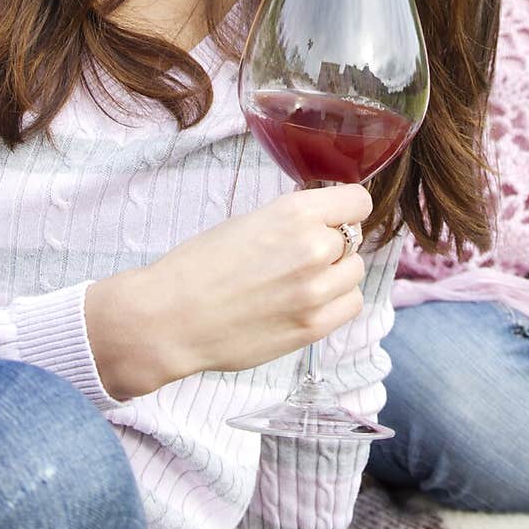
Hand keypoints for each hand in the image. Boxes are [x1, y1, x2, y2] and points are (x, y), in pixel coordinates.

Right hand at [86, 184, 372, 398]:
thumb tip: (324, 218)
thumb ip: (293, 219)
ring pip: (355, 272)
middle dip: (333, 243)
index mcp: (295, 213)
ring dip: (336, 273)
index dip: (345, 208)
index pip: (358, 201)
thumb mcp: (249, 221)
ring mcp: (317, 291)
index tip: (333, 217)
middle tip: (299, 256)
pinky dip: (336, 301)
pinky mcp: (314, 327)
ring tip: (301, 281)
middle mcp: (314, 248)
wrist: (170, 318)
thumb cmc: (199, 265)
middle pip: (353, 237)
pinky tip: (308, 302)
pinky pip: (351, 304)